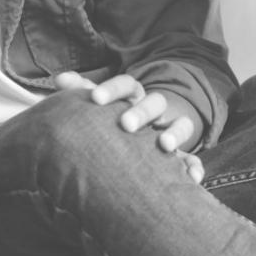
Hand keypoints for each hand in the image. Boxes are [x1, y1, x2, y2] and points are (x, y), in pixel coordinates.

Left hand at [53, 72, 204, 183]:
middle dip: (142, 111)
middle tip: (125, 125)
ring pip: (181, 124)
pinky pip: (193, 159)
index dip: (112, 89)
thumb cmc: (109, 122)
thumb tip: (60, 78)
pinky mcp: (181, 156)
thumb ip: (80, 92)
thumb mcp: (98, 106)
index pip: (126, 85)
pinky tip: (191, 177)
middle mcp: (153, 111)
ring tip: (165, 146)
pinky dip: (194, 166)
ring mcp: (169, 132)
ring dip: (176, 132)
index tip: (95, 99)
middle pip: (155, 102)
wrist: (133, 141)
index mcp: (132, 97)